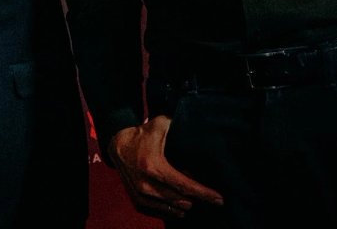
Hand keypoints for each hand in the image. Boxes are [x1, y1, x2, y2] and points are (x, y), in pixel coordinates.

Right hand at [108, 117, 223, 218]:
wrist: (117, 143)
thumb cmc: (143, 133)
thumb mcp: (161, 125)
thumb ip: (179, 126)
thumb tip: (201, 132)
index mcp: (152, 165)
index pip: (183, 184)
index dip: (203, 193)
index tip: (219, 198)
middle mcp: (144, 183)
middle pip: (177, 198)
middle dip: (197, 199)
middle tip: (213, 198)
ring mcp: (138, 192)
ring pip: (167, 206)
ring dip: (183, 206)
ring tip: (196, 203)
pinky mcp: (134, 197)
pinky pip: (154, 210)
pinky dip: (168, 211)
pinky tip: (179, 210)